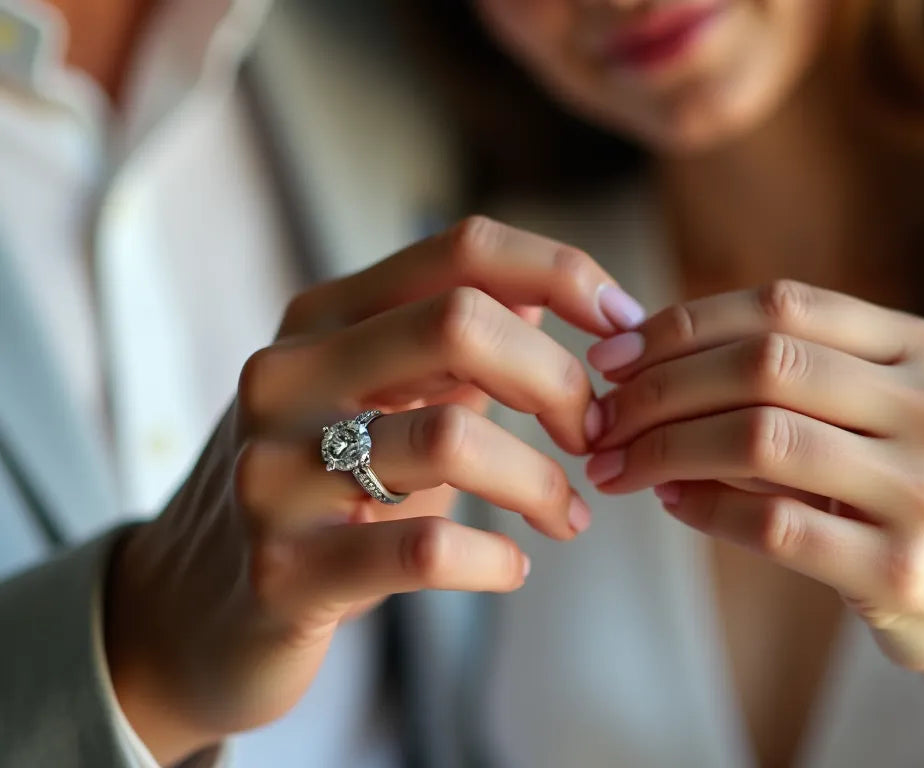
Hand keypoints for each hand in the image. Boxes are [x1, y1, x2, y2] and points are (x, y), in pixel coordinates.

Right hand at [105, 217, 644, 762]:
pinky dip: (495, 561)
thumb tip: (559, 291)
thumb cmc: (315, 492)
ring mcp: (274, 473)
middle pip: (462, 323)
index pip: (459, 250)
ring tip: (567, 514)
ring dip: (541, 482)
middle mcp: (288, 377)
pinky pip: (426, 550)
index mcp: (322, 320)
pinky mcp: (285, 572)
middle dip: (559, 379)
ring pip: (452, 438)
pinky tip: (512, 568)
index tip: (625, 323)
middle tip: (593, 434)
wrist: (192, 613)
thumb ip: (452, 344)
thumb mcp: (373, 398)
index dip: (561, 271)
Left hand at [584, 280, 923, 685]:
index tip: (613, 353)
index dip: (685, 322)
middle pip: (765, 365)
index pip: (785, 306)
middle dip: (660, 386)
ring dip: (666, 448)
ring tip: (616, 463)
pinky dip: (704, 509)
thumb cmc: (911, 489)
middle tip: (599, 415)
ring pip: (762, 438)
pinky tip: (671, 503)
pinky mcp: (901, 569)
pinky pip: (773, 525)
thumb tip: (640, 346)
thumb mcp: (885, 409)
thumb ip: (793, 372)